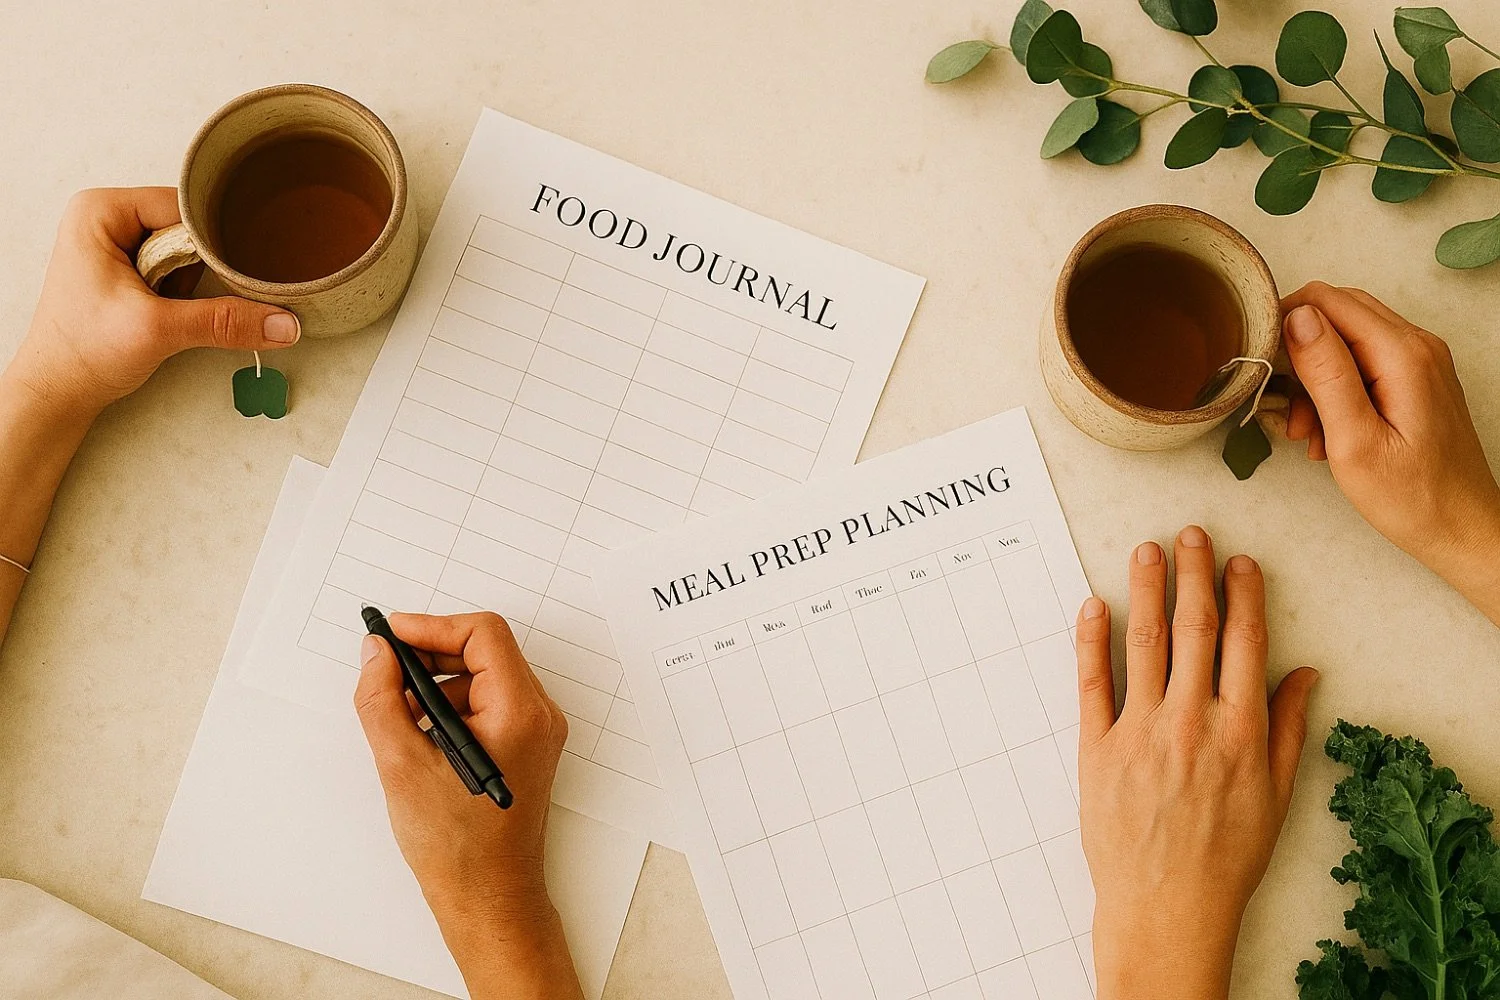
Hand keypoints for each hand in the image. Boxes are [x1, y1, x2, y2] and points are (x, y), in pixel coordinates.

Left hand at [4, 187, 298, 418]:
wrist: (59, 391)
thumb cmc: (81, 351)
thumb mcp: (158, 331)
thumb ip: (224, 322)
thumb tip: (284, 323)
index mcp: (101, 210)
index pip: (183, 206)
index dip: (211, 240)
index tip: (230, 270)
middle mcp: (107, 217)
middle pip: (188, 226)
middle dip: (201, 266)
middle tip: (186, 298)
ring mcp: (117, 242)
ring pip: (187, 250)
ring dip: (193, 283)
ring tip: (166, 309)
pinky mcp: (128, 268)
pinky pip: (177, 268)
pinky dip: (185, 292)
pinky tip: (169, 311)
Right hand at [354, 612, 580, 999]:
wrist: (489, 898)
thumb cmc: (457, 846)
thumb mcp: (402, 765)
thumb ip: (382, 698)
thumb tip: (376, 653)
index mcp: (519, 713)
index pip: (483, 634)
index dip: (433, 626)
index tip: (392, 636)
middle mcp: (538, 715)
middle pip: (485, 651)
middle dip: (431, 656)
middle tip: (387, 673)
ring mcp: (535, 731)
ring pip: (483, 677)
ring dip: (437, 685)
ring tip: (400, 718)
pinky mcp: (524, 746)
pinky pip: (487, 704)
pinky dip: (450, 708)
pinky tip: (420, 738)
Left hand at [1076, 526, 1318, 999]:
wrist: (1167, 905)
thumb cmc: (1227, 856)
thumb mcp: (1277, 796)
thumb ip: (1288, 728)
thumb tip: (1303, 673)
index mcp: (1240, 730)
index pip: (1244, 642)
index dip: (1241, 594)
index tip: (1237, 560)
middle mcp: (1191, 721)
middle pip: (1192, 629)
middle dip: (1192, 575)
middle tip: (1188, 534)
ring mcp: (1140, 732)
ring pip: (1142, 643)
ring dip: (1144, 591)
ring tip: (1144, 552)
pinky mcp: (1096, 749)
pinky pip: (1091, 683)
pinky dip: (1090, 641)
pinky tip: (1092, 606)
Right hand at [1281, 282, 1499, 617]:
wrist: (1461, 529)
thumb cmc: (1410, 497)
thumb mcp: (1354, 441)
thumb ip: (1327, 374)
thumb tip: (1298, 317)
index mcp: (1403, 355)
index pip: (1328, 300)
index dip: (1284, 321)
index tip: (1262, 363)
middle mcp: (1417, 345)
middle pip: (1337, 311)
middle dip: (1299, 350)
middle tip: (1285, 403)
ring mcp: (1420, 361)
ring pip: (1347, 338)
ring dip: (1314, 377)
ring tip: (1306, 432)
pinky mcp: (1416, 379)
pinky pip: (1363, 362)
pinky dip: (1335, 389)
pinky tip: (1329, 433)